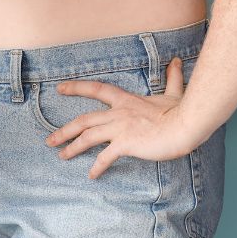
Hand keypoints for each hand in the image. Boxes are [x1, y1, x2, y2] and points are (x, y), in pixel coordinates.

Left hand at [44, 58, 200, 178]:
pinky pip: (105, 157)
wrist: (188, 124)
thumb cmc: (182, 111)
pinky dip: (97, 167)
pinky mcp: (125, 144)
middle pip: (83, 120)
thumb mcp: (174, 93)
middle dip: (64, 130)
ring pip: (87, 137)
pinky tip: (92, 175)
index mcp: (126, 100)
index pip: (96, 89)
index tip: (60, 88)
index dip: (76, 88)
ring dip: (71, 147)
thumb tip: (177, 62)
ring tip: (60, 156)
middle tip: (49, 139)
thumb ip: (173, 78)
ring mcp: (120, 128)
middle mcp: (118, 113)